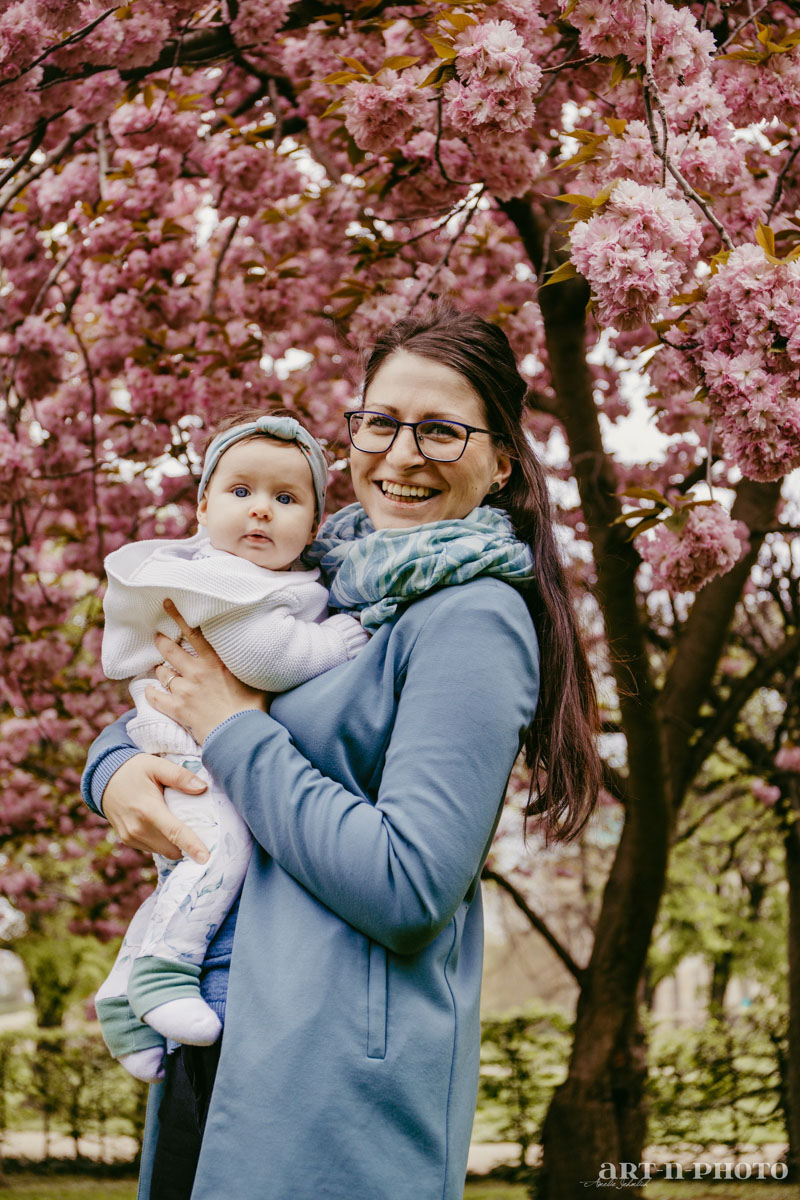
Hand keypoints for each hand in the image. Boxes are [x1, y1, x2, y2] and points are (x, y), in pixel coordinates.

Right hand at [103, 754, 209, 862]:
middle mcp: (138, 829)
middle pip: (172, 849)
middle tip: (201, 830)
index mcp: (148, 810)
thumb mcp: (157, 765)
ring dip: (176, 845)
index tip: (206, 859)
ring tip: (182, 825)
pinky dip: (164, 843)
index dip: (192, 847)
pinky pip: (154, 848)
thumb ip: (180, 776)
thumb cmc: (134, 770)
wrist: (103, 779)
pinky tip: (166, 826)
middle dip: (188, 846)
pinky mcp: (128, 840)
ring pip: (164, 851)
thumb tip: (202, 788)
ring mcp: (131, 837)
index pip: (175, 833)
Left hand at [146, 599, 267, 743]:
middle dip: (161, 641)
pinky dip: (151, 693)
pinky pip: (156, 698)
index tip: (166, 604)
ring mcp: (185, 691)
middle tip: (157, 636)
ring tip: (160, 669)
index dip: (178, 616)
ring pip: (162, 673)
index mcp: (215, 662)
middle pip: (170, 650)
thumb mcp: (255, 679)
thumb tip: (261, 654)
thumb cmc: (253, 708)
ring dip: (160, 670)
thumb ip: (249, 666)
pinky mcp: (178, 709)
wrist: (241, 734)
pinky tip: (150, 691)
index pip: (194, 633)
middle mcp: (197, 672)